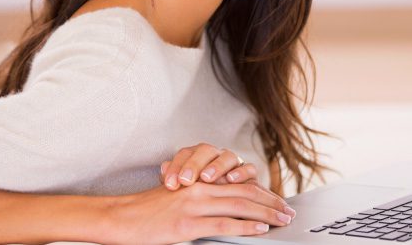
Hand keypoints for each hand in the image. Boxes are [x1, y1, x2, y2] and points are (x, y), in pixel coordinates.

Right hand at [106, 178, 294, 244]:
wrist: (122, 217)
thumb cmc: (149, 210)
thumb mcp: (179, 197)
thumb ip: (202, 197)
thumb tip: (227, 207)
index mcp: (200, 182)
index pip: (239, 184)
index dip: (262, 192)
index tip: (278, 201)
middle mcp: (201, 189)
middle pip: (245, 192)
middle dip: (271, 202)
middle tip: (288, 211)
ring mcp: (194, 206)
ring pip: (239, 205)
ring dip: (266, 213)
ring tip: (282, 219)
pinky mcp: (187, 224)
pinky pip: (223, 224)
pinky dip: (245, 226)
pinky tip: (260, 228)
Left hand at [160, 143, 272, 193]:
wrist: (226, 204)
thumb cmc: (198, 198)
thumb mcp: (183, 191)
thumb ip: (174, 179)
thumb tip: (162, 168)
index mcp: (197, 156)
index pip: (185, 154)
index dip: (176, 166)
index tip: (169, 184)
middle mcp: (216, 156)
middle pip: (205, 150)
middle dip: (194, 164)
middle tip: (185, 180)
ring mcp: (233, 163)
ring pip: (227, 156)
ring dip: (217, 166)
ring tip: (206, 178)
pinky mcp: (250, 174)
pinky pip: (249, 168)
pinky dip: (241, 172)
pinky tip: (232, 180)